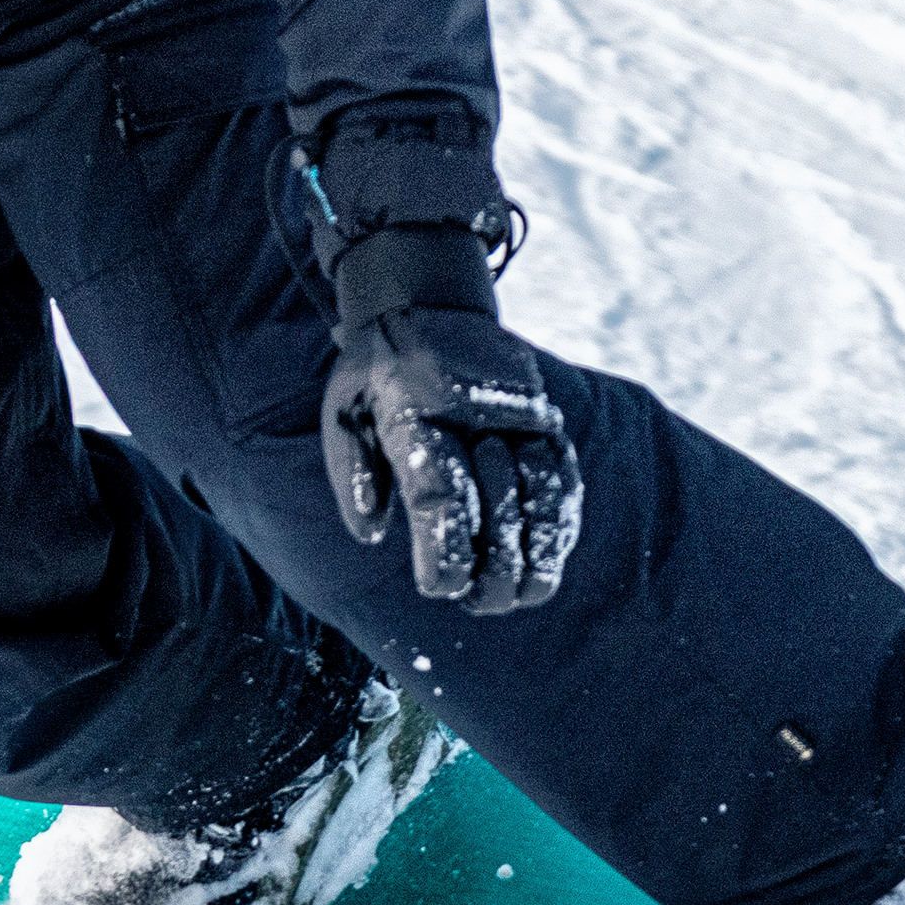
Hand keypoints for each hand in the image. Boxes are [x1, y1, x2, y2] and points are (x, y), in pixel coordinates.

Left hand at [323, 305, 580, 615]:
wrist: (423, 303)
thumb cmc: (373, 376)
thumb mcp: (342, 414)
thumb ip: (354, 474)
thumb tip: (372, 533)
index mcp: (413, 411)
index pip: (438, 491)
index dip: (444, 546)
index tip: (442, 588)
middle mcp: (473, 411)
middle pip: (498, 500)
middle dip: (493, 563)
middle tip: (479, 601)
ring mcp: (515, 411)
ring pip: (543, 489)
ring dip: (539, 550)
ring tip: (526, 594)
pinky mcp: (542, 415)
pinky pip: (563, 473)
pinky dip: (559, 518)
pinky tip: (550, 556)